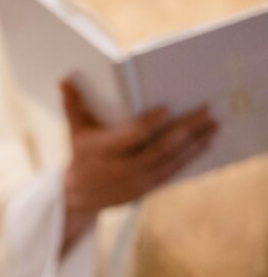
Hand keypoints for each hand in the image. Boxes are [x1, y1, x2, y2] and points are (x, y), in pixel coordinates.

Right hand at [61, 81, 217, 246]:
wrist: (79, 197)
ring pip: (169, 162)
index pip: (130, 137)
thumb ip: (73, 105)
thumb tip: (64, 79)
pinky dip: (189, 158)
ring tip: (212, 126)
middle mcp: (120, 169)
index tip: (167, 108)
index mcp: (103, 152)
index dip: (149, 123)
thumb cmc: (81, 156)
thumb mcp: (75, 131)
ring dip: (194, 144)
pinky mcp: (145, 190)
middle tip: (205, 112)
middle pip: (157, 149)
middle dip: (184, 130)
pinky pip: (171, 173)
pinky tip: (204, 144)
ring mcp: (135, 182)